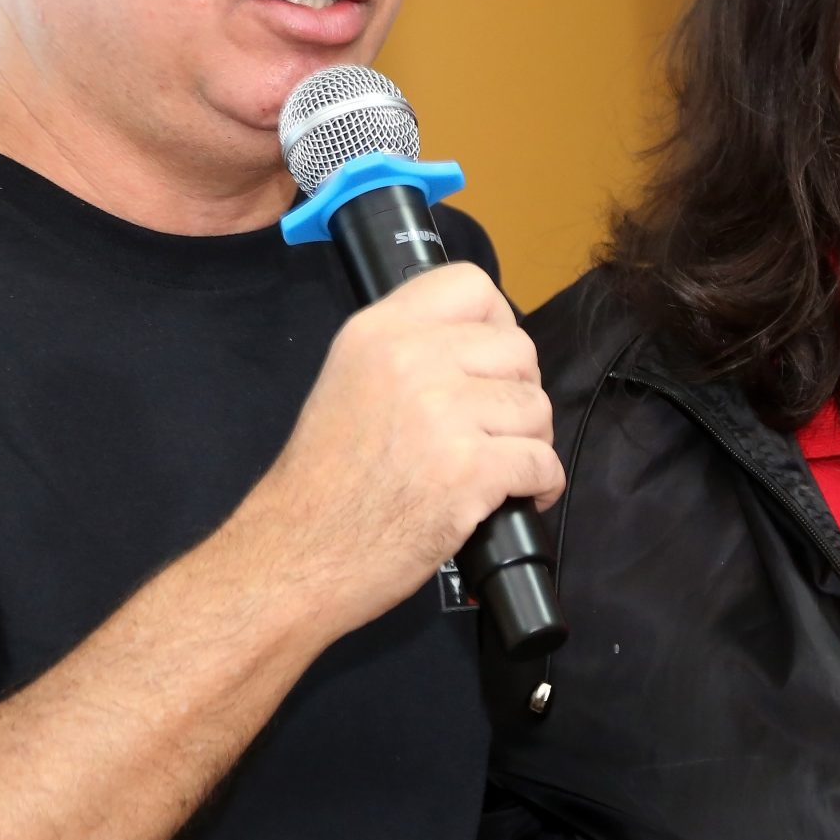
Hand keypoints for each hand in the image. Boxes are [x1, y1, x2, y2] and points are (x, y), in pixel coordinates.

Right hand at [223, 263, 563, 640]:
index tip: (491, 363)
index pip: (471, 285)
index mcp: (378, 332)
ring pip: (536, 407)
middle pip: (518, 349)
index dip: (497, 323)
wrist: (297, 553)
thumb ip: (407, 351)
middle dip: (517, 394)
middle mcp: (411, 360)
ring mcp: (443, 413)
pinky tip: (516, 499)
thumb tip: (482, 344)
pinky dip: (541, 486)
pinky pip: (542, 461)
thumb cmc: (324, 481)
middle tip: (492, 430)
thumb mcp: (348, 382)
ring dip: (529, 443)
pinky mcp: (469, 470)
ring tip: (495, 468)